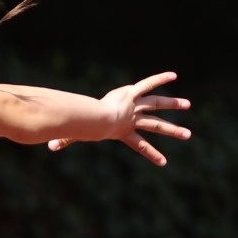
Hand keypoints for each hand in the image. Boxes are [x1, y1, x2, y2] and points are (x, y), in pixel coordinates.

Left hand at [48, 72, 191, 164]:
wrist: (99, 119)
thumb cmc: (88, 127)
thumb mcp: (78, 133)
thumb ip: (66, 138)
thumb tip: (49, 147)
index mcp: (124, 131)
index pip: (141, 146)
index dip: (152, 154)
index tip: (164, 163)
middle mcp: (134, 119)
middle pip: (157, 126)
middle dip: (173, 131)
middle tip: (188, 135)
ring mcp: (135, 106)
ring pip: (158, 105)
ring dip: (173, 104)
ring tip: (188, 104)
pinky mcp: (134, 93)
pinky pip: (148, 84)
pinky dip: (160, 78)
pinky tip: (173, 74)